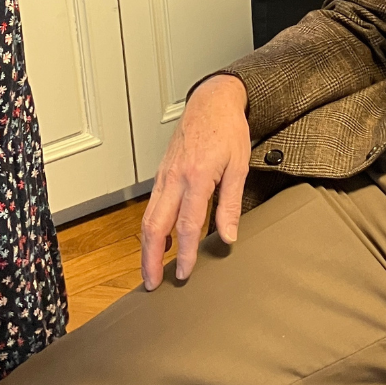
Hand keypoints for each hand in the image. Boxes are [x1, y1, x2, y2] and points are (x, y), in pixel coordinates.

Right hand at [140, 76, 252, 287]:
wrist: (211, 102)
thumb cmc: (227, 131)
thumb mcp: (239, 166)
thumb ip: (231, 204)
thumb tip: (228, 236)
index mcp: (196, 177)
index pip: (186, 225)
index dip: (184, 253)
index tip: (184, 274)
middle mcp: (174, 178)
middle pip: (155, 226)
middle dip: (150, 258)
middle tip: (152, 283)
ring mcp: (164, 176)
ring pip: (148, 218)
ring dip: (146, 247)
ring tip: (150, 269)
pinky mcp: (161, 174)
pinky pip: (152, 206)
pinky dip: (151, 228)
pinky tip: (159, 241)